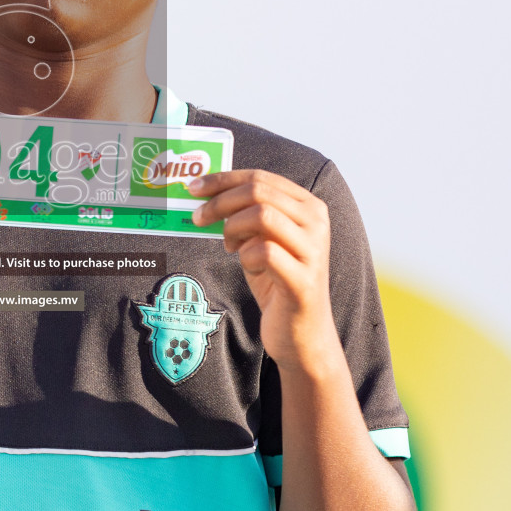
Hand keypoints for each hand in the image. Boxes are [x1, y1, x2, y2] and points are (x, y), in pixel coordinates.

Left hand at [188, 170, 332, 363]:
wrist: (301, 333)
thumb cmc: (276, 281)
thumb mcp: (261, 240)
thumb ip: (246, 214)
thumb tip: (206, 191)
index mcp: (308, 206)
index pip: (261, 177)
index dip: (223, 179)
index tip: (194, 187)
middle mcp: (317, 222)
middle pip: (259, 191)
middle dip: (220, 201)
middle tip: (198, 217)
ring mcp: (313, 250)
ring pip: (262, 215)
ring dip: (233, 228)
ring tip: (230, 247)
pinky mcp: (303, 280)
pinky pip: (264, 252)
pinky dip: (246, 257)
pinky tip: (249, 267)